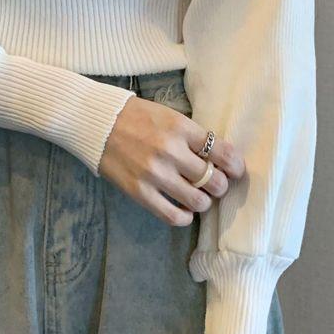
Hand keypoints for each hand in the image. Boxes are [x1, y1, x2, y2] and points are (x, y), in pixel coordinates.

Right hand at [98, 95, 245, 225]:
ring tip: (198, 196)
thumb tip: (221, 159)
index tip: (235, 170)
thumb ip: (193, 136)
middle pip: (214, 181)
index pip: (223, 153)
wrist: (98, 122)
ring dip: (204, 202)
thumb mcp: (169, 116)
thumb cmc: (137, 117)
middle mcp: (170, 151)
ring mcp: (154, 173)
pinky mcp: (139, 192)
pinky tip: (184, 210)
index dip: (236, 166)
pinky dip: (185, 217)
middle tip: (214, 184)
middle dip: (220, 185)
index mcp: (180, 128)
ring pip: (198, 202)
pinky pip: (173, 216)